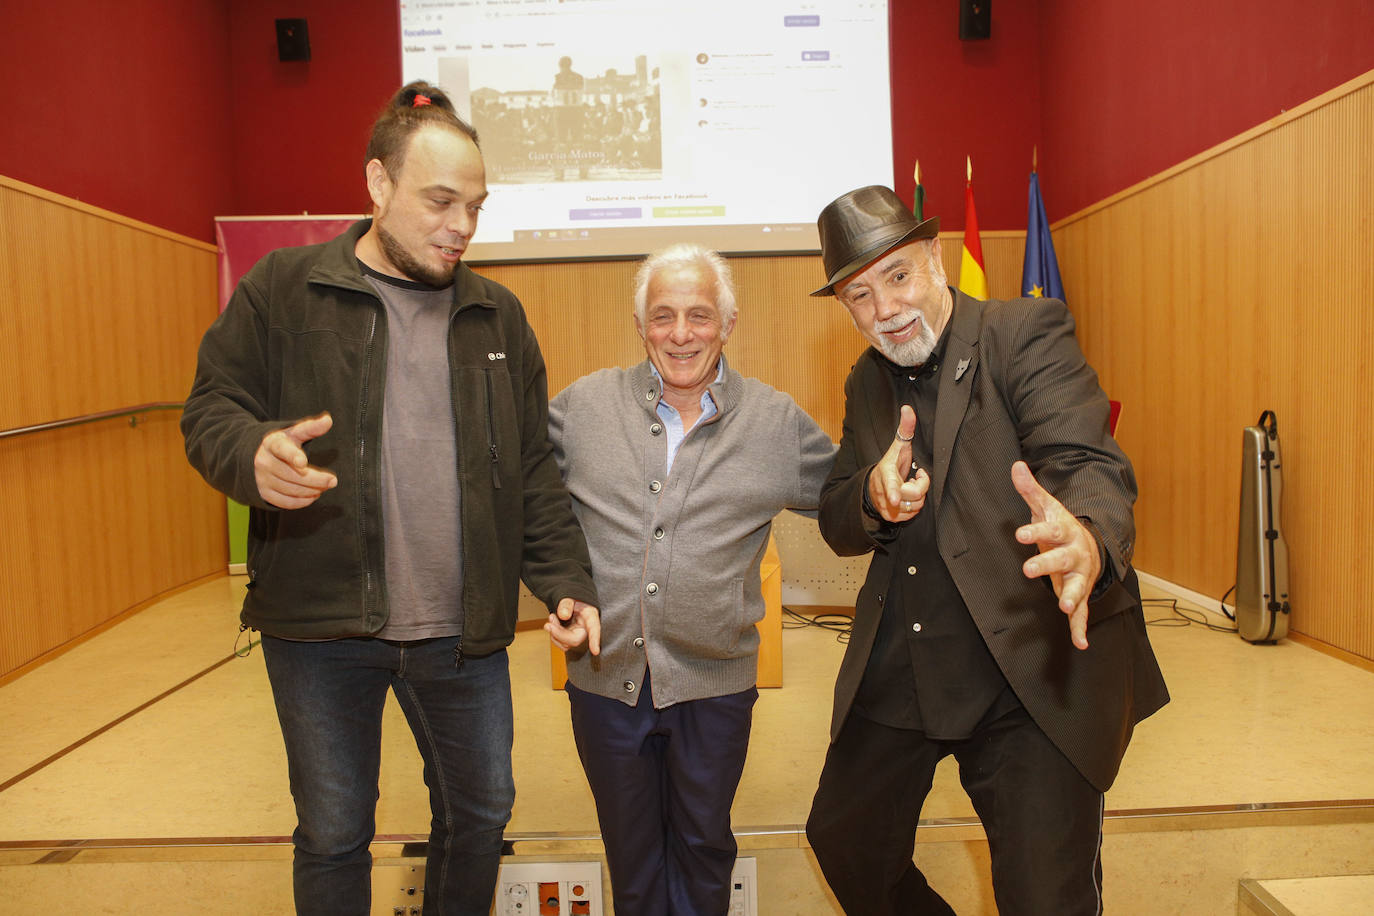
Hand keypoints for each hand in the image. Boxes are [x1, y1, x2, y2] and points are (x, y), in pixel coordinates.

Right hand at [254, 412, 338, 508]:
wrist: (252, 457)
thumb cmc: (280, 444)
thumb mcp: (293, 433)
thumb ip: (310, 428)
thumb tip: (328, 420)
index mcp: (272, 444)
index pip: (282, 450)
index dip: (293, 456)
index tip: (303, 463)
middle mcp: (265, 462)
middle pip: (293, 475)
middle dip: (316, 480)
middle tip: (333, 481)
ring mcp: (262, 479)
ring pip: (291, 489)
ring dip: (311, 491)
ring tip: (324, 487)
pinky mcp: (263, 493)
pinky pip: (285, 502)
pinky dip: (301, 502)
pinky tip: (312, 496)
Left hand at [546, 598, 600, 654]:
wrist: (571, 601)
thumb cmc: (574, 599)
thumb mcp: (570, 596)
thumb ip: (567, 604)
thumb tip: (563, 616)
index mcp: (591, 617)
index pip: (594, 629)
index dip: (594, 640)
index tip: (595, 651)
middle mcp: (586, 629)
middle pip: (575, 639)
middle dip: (558, 634)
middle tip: (547, 624)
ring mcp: (577, 635)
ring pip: (566, 644)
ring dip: (554, 633)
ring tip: (552, 617)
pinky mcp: (570, 638)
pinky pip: (561, 642)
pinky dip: (553, 634)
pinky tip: (553, 623)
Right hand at [866, 405, 929, 522]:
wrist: (874, 486)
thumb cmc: (890, 464)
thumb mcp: (897, 446)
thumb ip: (904, 428)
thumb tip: (908, 407)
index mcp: (885, 474)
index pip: (890, 484)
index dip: (893, 492)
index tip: (895, 499)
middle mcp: (884, 493)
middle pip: (913, 495)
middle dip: (921, 486)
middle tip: (917, 476)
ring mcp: (886, 507)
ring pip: (914, 507)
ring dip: (918, 497)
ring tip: (911, 486)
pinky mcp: (890, 517)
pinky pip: (911, 516)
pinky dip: (914, 507)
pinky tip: (908, 497)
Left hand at [1011, 460, 1101, 649]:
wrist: (1091, 544)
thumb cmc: (1061, 526)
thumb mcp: (1046, 506)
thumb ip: (1030, 490)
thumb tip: (1015, 465)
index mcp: (1065, 532)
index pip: (1049, 530)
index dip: (1034, 531)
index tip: (1019, 533)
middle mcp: (1075, 554)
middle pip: (1062, 559)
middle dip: (1047, 564)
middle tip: (1029, 570)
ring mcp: (1080, 575)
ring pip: (1077, 587)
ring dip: (1071, 597)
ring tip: (1063, 608)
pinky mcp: (1080, 593)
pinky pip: (1082, 612)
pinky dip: (1080, 628)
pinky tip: (1080, 644)